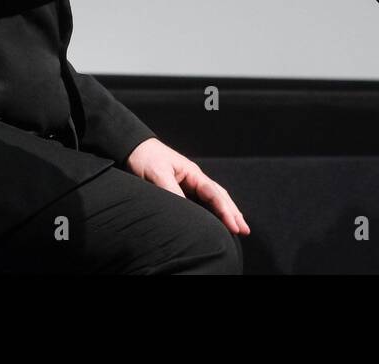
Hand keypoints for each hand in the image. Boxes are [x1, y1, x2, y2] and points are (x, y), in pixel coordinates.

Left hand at [126, 137, 249, 235]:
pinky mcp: (182, 189)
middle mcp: (195, 179)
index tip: (235, 226)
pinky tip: (215, 220)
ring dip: (226, 212)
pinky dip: (213, 211)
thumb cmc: (146, 158)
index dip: (225, 211)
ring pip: (214, 199)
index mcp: (193, 173)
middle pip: (220, 197)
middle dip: (233, 213)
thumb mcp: (158, 174)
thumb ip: (171, 190)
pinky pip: (202, 202)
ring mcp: (190, 184)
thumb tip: (184, 209)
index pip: (214, 194)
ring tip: (237, 226)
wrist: (134, 149)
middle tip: (245, 230)